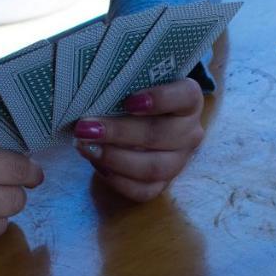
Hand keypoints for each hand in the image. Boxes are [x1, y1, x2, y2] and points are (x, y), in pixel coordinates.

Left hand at [72, 78, 205, 201]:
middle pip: (160, 135)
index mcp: (189, 101)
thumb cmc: (134, 95)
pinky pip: (143, 191)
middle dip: (120, 132)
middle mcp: (189, 132)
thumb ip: (121, 84)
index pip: (186, 96)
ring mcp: (179, 161)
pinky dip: (117, 180)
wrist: (143, 122)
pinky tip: (97, 164)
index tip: (130, 100)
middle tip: (87, 128)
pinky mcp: (164, 184)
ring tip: (86, 148)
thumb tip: (88, 86)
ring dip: (115, 158)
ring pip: (153, 167)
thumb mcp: (134, 84)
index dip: (160, 99)